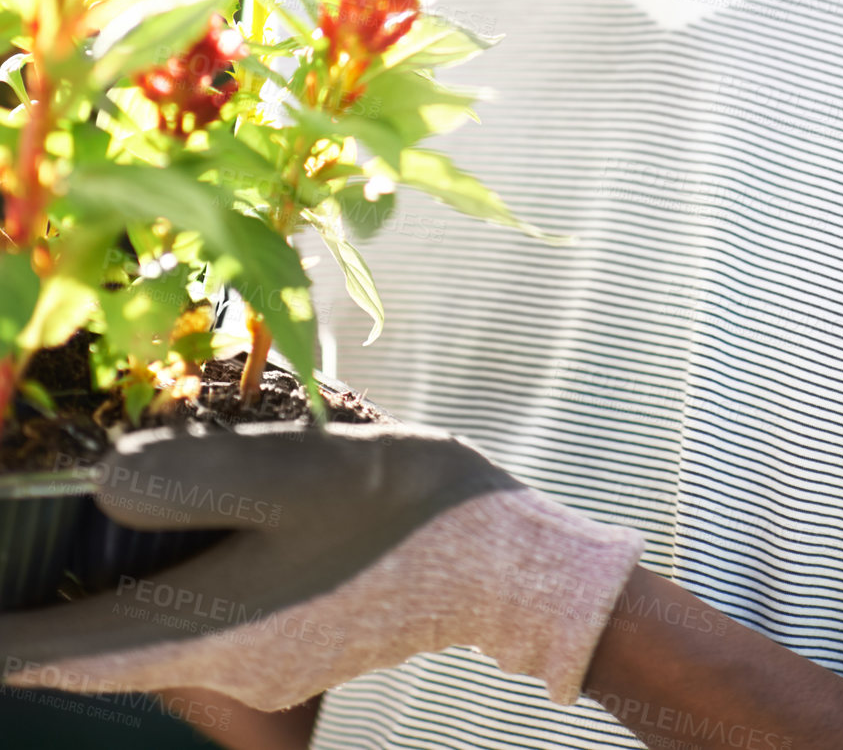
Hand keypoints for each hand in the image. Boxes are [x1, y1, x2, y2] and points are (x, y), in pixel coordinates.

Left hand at [0, 417, 643, 713]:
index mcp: (213, 633)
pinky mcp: (289, 632)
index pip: (67, 658)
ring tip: (68, 518)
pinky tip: (168, 517)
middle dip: (42, 605)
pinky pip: (195, 611)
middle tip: (15, 528)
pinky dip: (159, 573)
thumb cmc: (404, 510)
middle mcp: (224, 662)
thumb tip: (99, 479)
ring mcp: (259, 655)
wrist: (503, 559)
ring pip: (147, 625)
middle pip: (98, 646)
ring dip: (102, 581)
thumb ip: (190, 478)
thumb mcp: (297, 471)